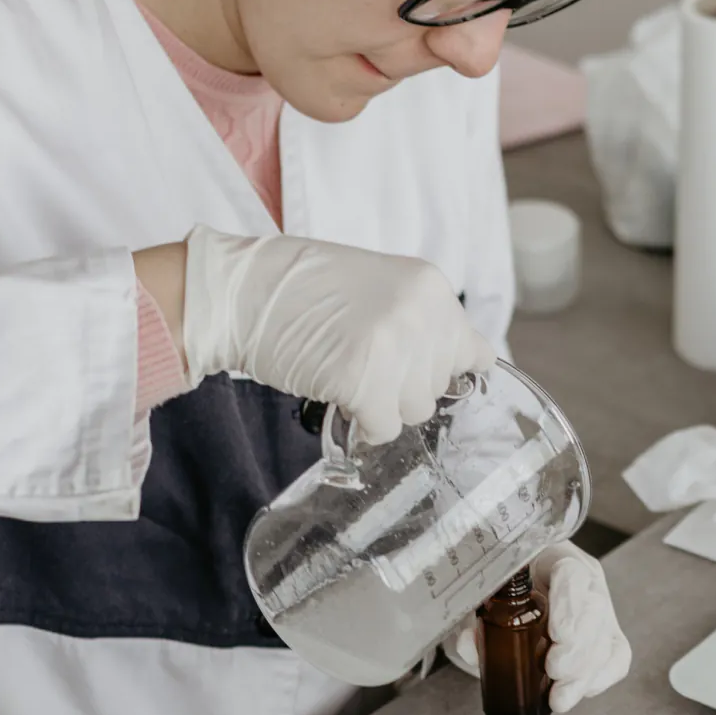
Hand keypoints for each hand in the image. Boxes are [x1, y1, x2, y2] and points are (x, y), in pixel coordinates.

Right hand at [178, 225, 495, 444]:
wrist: (244, 290)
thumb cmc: (304, 290)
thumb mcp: (382, 287)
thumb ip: (423, 320)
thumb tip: (468, 364)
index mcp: (431, 287)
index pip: (472, 352)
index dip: (438, 370)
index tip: (412, 371)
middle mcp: (423, 313)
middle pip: (438, 387)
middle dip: (403, 386)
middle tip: (362, 363)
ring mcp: (396, 346)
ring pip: (416, 411)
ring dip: (383, 405)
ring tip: (347, 374)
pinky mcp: (365, 379)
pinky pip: (384, 427)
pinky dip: (362, 423)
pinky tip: (339, 396)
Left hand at [451, 542, 631, 712]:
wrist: (516, 591)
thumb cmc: (503, 587)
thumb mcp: (485, 595)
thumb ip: (473, 617)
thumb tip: (468, 645)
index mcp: (555, 559)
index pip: (572, 574)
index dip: (569, 604)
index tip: (557, 635)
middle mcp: (585, 582)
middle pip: (595, 610)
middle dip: (578, 648)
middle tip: (554, 670)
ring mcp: (599, 609)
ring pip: (607, 638)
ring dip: (585, 674)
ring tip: (560, 697)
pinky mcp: (606, 636)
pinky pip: (617, 658)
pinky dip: (599, 679)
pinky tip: (579, 692)